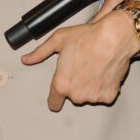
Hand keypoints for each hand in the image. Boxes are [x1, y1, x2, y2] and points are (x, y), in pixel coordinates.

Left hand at [22, 8, 139, 111]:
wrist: (114, 37)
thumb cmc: (87, 36)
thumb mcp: (58, 40)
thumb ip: (40, 53)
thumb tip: (26, 59)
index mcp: (61, 84)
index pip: (53, 103)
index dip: (55, 98)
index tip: (58, 95)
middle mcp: (76, 94)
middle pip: (73, 95)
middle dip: (76, 84)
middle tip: (83, 66)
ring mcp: (93, 97)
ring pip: (89, 95)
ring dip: (91, 85)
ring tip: (95, 65)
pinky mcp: (109, 96)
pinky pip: (104, 94)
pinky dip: (105, 86)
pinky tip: (105, 70)